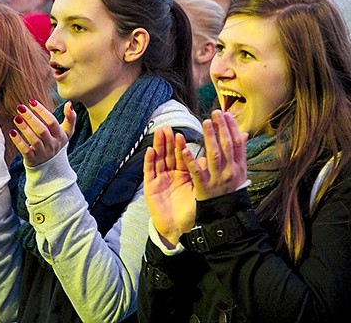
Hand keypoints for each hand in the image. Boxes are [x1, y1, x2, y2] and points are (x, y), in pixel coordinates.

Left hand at [10, 100, 75, 166]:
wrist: (52, 166)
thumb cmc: (56, 143)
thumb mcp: (66, 132)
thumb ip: (70, 118)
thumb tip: (69, 103)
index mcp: (61, 136)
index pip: (52, 122)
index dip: (42, 111)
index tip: (32, 102)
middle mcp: (53, 144)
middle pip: (42, 130)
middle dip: (31, 118)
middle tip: (20, 107)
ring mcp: (43, 153)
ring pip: (34, 140)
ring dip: (24, 128)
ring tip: (16, 118)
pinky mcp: (33, 159)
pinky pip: (25, 151)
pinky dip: (18, 142)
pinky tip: (12, 132)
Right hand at [143, 126, 195, 246]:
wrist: (178, 229)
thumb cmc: (189, 211)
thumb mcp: (197, 191)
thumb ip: (200, 175)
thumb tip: (207, 159)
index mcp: (182, 175)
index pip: (180, 157)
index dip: (179, 145)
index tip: (180, 132)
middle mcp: (170, 175)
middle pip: (168, 155)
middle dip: (167, 141)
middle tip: (166, 128)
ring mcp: (159, 179)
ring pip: (158, 159)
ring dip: (157, 146)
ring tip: (158, 133)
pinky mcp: (150, 186)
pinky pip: (150, 171)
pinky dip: (149, 161)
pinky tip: (150, 151)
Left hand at [180, 110, 247, 200]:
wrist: (225, 215)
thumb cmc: (229, 190)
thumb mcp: (239, 173)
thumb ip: (239, 154)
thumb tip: (243, 133)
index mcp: (239, 167)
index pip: (238, 144)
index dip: (233, 128)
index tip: (227, 114)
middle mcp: (230, 172)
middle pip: (227, 146)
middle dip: (222, 128)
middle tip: (215, 113)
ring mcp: (217, 179)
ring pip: (214, 155)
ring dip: (210, 137)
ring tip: (206, 122)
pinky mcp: (204, 187)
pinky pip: (197, 171)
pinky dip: (191, 159)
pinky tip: (184, 148)